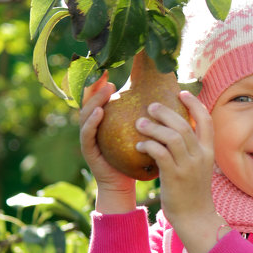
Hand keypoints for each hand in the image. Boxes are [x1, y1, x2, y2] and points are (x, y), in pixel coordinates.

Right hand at [80, 72, 136, 212]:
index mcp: (105, 121)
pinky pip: (87, 134)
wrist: (125, 184)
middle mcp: (93, 126)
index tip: (109, 68)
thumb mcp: (142, 133)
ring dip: (95, 100)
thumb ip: (146, 117)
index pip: (101, 98)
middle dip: (95, 86)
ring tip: (106, 89)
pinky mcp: (88, 151)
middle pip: (89, 101)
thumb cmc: (136, 158)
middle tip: (106, 74)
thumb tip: (166, 96)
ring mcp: (88, 138)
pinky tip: (100, 112)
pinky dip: (92, 122)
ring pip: (86, 114)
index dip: (101, 83)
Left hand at [135, 91, 225, 252]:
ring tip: (139, 124)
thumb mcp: (197, 168)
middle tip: (150, 107)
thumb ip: (190, 150)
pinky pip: (160, 153)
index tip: (181, 93)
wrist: (195, 218)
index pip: (206, 120)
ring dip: (153, 127)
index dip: (195, 104)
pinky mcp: (174, 177)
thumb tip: (175, 132)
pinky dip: (148, 145)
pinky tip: (139, 145)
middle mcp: (200, 156)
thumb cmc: (192, 192)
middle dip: (166, 112)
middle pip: (184, 125)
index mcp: (208, 152)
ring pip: (171, 136)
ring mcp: (188, 166)